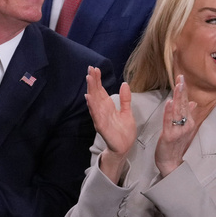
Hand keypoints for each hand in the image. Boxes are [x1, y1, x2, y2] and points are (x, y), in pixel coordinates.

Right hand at [85, 67, 134, 182]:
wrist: (124, 147)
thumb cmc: (124, 131)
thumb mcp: (127, 112)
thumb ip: (125, 99)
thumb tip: (124, 83)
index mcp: (108, 107)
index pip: (101, 91)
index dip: (98, 80)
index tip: (95, 68)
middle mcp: (102, 111)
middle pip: (96, 93)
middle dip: (93, 81)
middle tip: (90, 68)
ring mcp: (100, 118)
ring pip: (94, 102)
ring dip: (91, 90)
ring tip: (88, 79)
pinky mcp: (102, 127)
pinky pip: (96, 116)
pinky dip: (92, 107)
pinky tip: (89, 98)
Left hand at [155, 75, 197, 177]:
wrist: (171, 163)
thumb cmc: (176, 146)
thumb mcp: (184, 129)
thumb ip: (188, 115)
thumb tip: (193, 103)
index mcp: (189, 122)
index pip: (186, 103)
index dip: (184, 90)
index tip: (182, 77)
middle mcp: (186, 125)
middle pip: (184, 105)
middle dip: (182, 90)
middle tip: (181, 77)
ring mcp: (179, 130)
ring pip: (178, 111)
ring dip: (178, 97)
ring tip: (178, 85)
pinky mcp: (170, 136)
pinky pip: (169, 122)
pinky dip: (169, 111)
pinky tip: (169, 102)